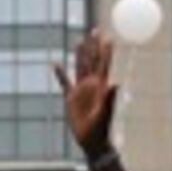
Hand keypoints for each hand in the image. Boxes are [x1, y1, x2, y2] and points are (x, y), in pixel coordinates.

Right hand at [52, 29, 119, 155]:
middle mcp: (92, 84)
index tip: (109, 37)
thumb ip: (110, 98)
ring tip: (80, 40)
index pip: (104, 64)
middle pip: (92, 60)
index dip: (106, 51)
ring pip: (79, 66)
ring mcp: (81, 90)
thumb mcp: (105, 113)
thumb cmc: (100, 128)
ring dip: (80, 54)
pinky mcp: (71, 98)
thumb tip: (116, 84)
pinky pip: (64, 82)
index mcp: (101, 86)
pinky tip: (56, 64)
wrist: (91, 140)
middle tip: (96, 30)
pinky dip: (60, 73)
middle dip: (94, 45)